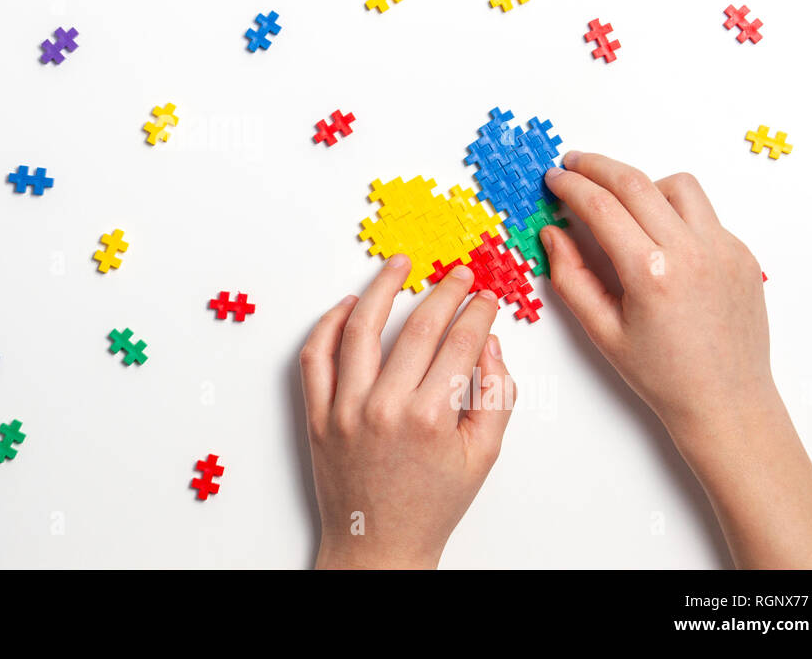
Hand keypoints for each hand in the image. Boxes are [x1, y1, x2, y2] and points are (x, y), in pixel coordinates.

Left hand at [300, 254, 515, 568]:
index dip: (477, 312)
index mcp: (431, 418)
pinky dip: (329, 325)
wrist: (379, 545)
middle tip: (457, 274)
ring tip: (398, 265)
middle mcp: (384, 408)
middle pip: (417, 328)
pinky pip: (315, 357)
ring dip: (381, 288)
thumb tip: (489, 343)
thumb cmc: (432, 504)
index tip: (485, 296)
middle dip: (444, 293)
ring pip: (360, 329)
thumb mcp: (483, 454)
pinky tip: (349, 305)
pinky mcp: (316, 415)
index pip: (459, 343)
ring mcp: (345, 409)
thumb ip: (496, 394)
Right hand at [542, 151, 811, 567]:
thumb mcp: (601, 331)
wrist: (726, 400)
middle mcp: (691, 252)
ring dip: (642, 183)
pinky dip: (674, 211)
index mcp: (651, 273)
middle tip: (573, 164)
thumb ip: (571, 276)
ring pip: (678, 185)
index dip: (571, 186)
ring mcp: (722, 248)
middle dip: (597, 166)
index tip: (553, 179)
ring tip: (619, 199)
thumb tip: (553, 232)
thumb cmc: (662, 375)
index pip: (601, 206)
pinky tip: (656, 234)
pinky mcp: (740, 253)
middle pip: (636, 182)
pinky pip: (703, 213)